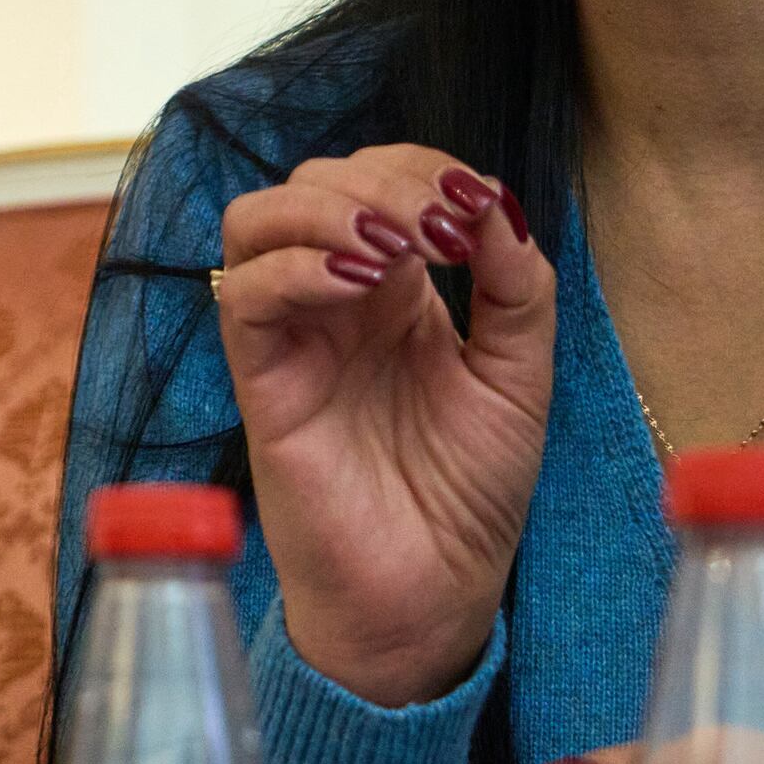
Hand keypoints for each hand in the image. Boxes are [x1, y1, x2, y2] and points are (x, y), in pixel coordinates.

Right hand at [213, 148, 554, 704]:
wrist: (433, 595)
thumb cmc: (469, 497)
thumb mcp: (520, 377)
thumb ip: (516, 286)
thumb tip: (496, 200)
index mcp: (396, 292)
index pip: (381, 179)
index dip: (424, 168)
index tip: (477, 205)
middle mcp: (335, 300)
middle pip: (316, 181)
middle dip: (381, 179)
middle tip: (438, 226)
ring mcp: (292, 334)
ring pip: (258, 218)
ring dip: (326, 207)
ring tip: (393, 244)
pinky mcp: (261, 380)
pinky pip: (244, 294)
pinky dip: (297, 266)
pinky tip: (361, 284)